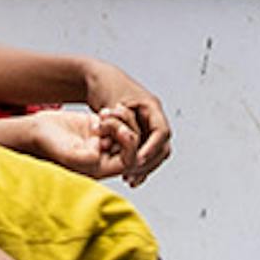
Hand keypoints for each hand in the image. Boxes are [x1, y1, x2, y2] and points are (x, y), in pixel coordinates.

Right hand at [0, 105, 134, 176]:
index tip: (122, 132)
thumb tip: (103, 156)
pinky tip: (102, 112)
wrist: (35, 131)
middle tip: (110, 120)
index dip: (131, 146)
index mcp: (100, 169)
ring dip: (121, 119)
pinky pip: (117, 120)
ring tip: (106, 115)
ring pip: (126, 130)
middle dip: (125, 129)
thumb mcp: (68, 154)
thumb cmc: (48, 146)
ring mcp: (102, 141)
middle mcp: (104, 157)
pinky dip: (114, 114)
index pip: (129, 161)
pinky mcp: (98, 128)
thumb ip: (87, 158)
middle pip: (132, 145)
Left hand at [69, 67, 173, 182]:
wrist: (97, 79)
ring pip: (155, 152)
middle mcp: (153, 117)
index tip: (138, 161)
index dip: (152, 148)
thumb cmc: (103, 86)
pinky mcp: (140, 133)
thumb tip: (123, 143)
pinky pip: (145, 151)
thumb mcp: (112, 105)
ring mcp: (148, 125)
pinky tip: (128, 177)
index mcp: (152, 107)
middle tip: (133, 175)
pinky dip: (138, 164)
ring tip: (130, 180)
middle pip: (162, 146)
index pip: (161, 132)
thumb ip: (119, 125)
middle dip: (149, 163)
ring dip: (145, 167)